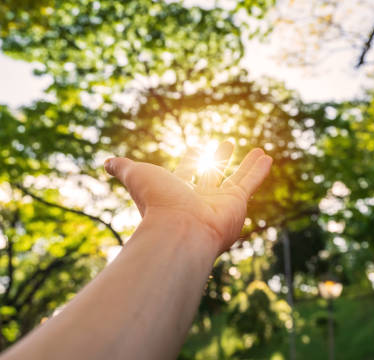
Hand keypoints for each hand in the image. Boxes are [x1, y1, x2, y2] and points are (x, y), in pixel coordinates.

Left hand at [104, 142, 271, 252]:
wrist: (179, 230)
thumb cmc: (157, 203)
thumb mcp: (136, 176)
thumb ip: (122, 168)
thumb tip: (106, 162)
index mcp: (176, 193)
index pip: (185, 172)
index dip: (191, 159)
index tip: (196, 148)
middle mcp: (199, 199)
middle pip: (212, 175)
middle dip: (219, 159)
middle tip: (226, 143)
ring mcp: (219, 203)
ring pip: (235, 178)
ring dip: (245, 164)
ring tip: (255, 148)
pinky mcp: (237, 204)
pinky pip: (250, 183)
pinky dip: (258, 170)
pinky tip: (267, 156)